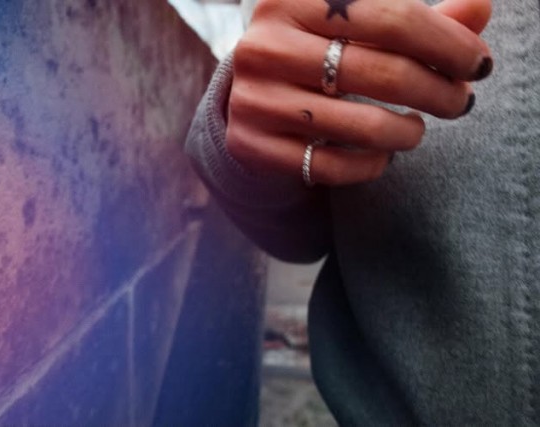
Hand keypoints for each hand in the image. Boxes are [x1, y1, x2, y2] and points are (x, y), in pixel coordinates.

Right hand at [226, 0, 492, 185]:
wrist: (246, 92)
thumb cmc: (311, 52)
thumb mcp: (353, 25)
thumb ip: (413, 19)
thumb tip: (479, 8)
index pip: (392, 18)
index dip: (448, 44)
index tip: (477, 65)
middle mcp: (264, 47)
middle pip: (381, 73)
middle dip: (439, 92)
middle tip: (460, 101)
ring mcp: (255, 100)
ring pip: (361, 126)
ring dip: (408, 132)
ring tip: (416, 129)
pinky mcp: (252, 145)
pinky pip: (329, 166)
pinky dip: (370, 165)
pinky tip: (381, 154)